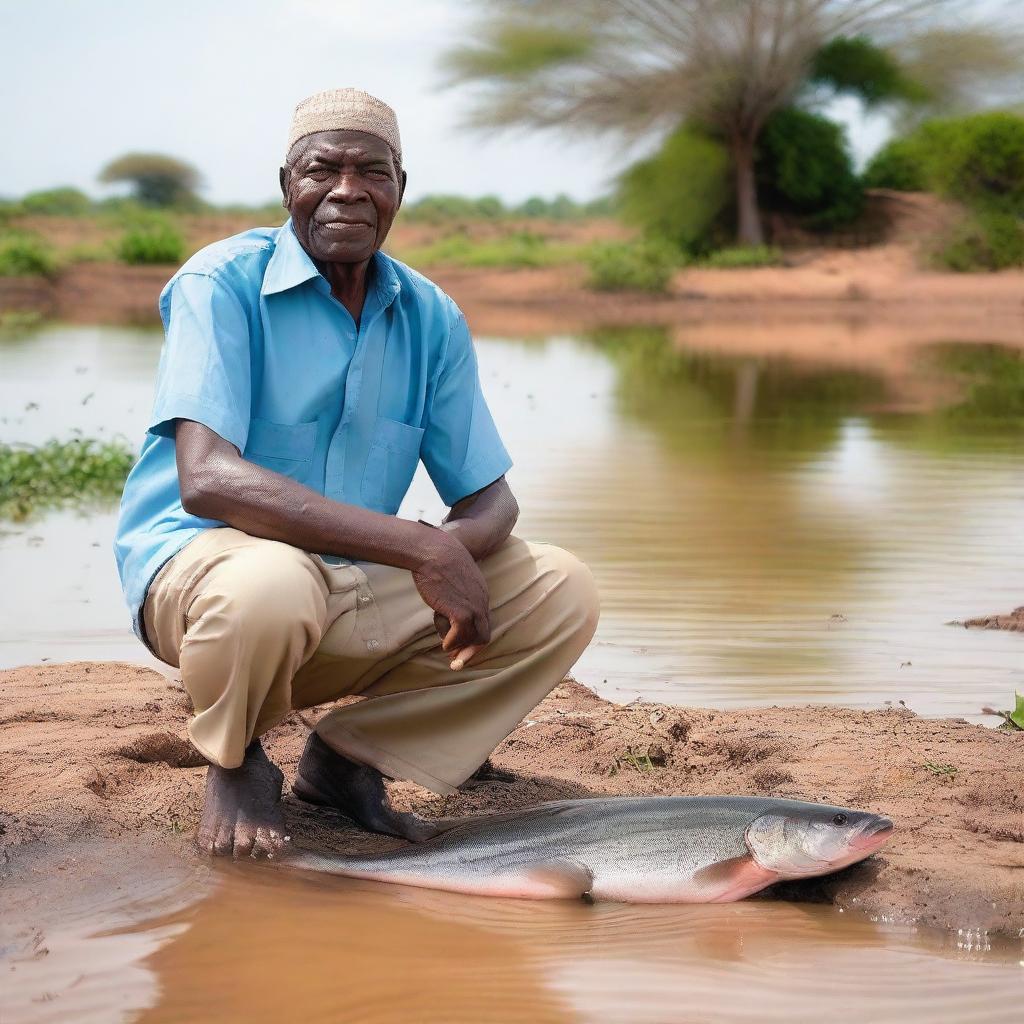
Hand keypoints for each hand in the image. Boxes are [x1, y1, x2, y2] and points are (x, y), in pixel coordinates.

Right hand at [412, 530, 490, 665]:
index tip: (459, 645)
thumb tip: (444, 596)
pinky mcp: (460, 612)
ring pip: (473, 638)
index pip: (482, 621)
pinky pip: (460, 636)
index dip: (471, 636)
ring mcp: (473, 607)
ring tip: (445, 644)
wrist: (432, 550)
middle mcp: (481, 601)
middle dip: (471, 650)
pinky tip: (444, 643)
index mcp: (480, 592)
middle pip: (484, 635)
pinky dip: (452, 643)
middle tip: (456, 659)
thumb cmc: (437, 556)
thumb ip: (454, 586)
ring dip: (458, 645)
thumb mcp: (452, 572)